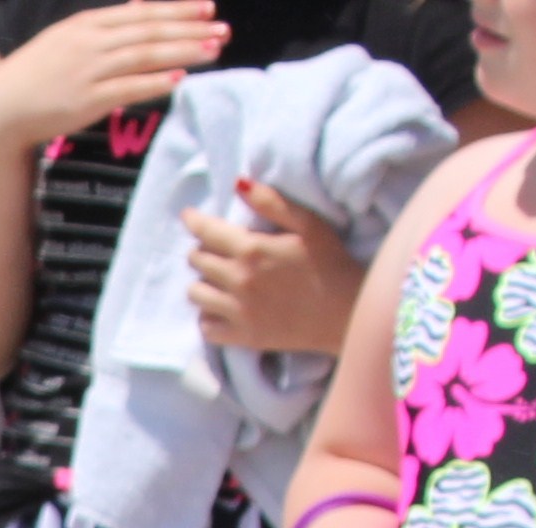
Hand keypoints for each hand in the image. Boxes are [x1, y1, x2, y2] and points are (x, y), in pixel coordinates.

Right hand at [0, 0, 224, 157]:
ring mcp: (88, 71)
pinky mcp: (85, 101)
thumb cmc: (32, 76)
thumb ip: (104, 28)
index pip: (141, 13)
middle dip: (190, 29)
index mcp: (86, 25)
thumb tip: (140, 11)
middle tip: (224, 28)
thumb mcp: (66, 40)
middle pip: (150, 32)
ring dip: (183, 52)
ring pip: (145, 56)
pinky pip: (128, 88)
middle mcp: (91, 43)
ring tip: (214, 50)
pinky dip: (156, 82)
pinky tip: (180, 78)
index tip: (207, 8)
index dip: (176, 9)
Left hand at [184, 180, 363, 358]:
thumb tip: (238, 183)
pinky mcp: (242, 336)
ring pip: (195, 293)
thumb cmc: (330, 261)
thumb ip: (271, 202)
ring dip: (203, 282)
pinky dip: (208, 316)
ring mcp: (238, 311)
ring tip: (219, 279)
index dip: (194, 221)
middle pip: (197, 261)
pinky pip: (205, 326)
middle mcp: (238, 280)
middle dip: (203, 251)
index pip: (205, 232)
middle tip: (218, 250)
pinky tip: (223, 307)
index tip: (189, 217)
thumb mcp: (308, 224)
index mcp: (252, 249)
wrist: (346, 311)